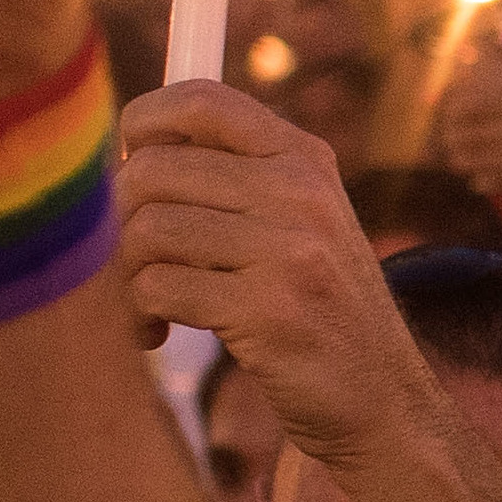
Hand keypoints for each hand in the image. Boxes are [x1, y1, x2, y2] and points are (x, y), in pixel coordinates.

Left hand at [112, 81, 435, 466]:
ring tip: (149, 304)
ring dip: (128, 276)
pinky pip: (158, 289)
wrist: (381, 401)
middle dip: (120, 221)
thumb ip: (237, 177)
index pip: (199, 100)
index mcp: (305, 159)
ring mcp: (291, 251)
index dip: (141, 125)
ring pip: (148, 231)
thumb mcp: (300, 223)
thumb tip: (127, 147)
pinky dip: (143, 316)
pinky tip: (161, 332)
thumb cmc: (315, 310)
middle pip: (152, 170)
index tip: (132, 170)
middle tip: (135, 259)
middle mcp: (301, 193)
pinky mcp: (271, 311)